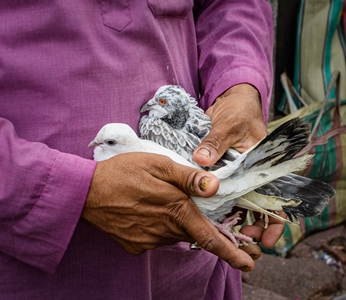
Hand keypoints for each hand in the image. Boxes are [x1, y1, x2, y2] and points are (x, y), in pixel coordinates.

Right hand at [83, 152, 254, 271]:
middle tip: (176, 205)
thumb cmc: (122, 172)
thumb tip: (214, 187)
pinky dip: (154, 226)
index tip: (247, 265)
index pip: (210, 238)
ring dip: (171, 221)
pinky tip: (140, 211)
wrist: (85, 192)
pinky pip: (154, 238)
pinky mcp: (134, 245)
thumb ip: (187, 177)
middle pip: (190, 231)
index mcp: (175, 210)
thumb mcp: (157, 164)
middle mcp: (164, 231)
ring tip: (152, 201)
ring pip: (172, 234)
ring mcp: (148, 241)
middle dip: (194, 224)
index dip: (231, 253)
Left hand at [193, 83, 284, 258]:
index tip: (266, 240)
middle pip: (256, 207)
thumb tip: (200, 159)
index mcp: (262, 166)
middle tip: (241, 242)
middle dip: (251, 228)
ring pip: (236, 203)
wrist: (228, 101)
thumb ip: (215, 143)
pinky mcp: (219, 172)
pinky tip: (208, 218)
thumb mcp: (228, 125)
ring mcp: (234, 174)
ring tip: (224, 235)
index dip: (273, 222)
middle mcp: (250, 174)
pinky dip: (215, 205)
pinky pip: (218, 192)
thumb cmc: (238, 111)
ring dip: (232, 220)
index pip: (275, 199)